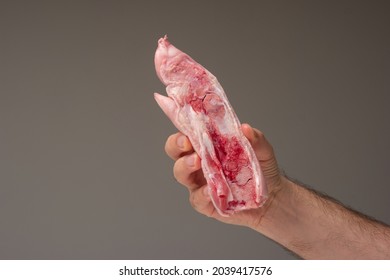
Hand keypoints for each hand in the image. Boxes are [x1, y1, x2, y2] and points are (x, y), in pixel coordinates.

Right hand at [164, 123, 284, 228]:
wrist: (272, 198)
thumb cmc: (260, 170)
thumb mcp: (262, 150)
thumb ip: (255, 139)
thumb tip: (245, 128)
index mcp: (207, 146)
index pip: (188, 134)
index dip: (183, 128)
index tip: (189, 128)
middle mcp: (199, 164)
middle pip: (176, 153)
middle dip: (176, 146)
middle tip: (187, 143)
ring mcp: (200, 184)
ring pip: (181, 174)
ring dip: (185, 166)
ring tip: (198, 162)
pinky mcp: (206, 203)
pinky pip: (197, 199)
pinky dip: (201, 194)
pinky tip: (209, 190)